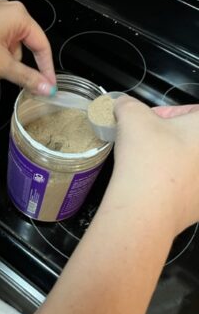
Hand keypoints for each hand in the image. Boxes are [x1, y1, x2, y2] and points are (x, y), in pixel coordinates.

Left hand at [0, 0, 56, 95]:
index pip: (42, 46)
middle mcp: (9, 11)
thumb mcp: (0, 65)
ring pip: (6, 50)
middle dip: (8, 69)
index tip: (48, 87)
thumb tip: (47, 89)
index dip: (46, 69)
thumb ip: (26, 77)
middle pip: (22, 50)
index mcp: (19, 16)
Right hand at [113, 95, 198, 234]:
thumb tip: (123, 105)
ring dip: (170, 158)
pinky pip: (183, 186)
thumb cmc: (147, 160)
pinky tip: (150, 185)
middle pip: (191, 138)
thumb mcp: (132, 117)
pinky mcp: (198, 205)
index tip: (150, 120)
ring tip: (146, 164)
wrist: (146, 209)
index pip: (193, 111)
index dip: (168, 112)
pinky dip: (168, 182)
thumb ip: (127, 104)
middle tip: (146, 140)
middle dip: (168, 136)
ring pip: (188, 162)